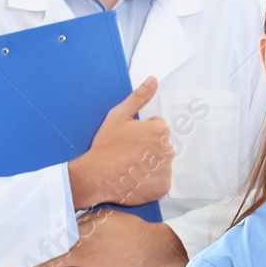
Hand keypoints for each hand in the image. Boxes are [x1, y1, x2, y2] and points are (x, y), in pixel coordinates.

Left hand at [15, 210, 185, 266]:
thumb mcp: (102, 216)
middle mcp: (81, 258)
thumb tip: (61, 224)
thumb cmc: (129, 229)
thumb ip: (80, 221)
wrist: (151, 249)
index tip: (15, 254)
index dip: (30, 253)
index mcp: (80, 239)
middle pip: (47, 265)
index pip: (48, 247)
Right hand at [67, 76, 172, 208]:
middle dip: (148, 148)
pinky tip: (135, 178)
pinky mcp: (163, 187)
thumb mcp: (119, 115)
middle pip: (161, 146)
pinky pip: (160, 181)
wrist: (96, 176)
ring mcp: (167, 170)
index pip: (158, 128)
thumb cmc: (106, 145)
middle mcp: (169, 149)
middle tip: (128, 154)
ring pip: (161, 163)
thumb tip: (153, 80)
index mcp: (161, 130)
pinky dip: (150, 181)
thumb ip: (139, 97)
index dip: (142, 133)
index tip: (129, 140)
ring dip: (150, 165)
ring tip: (130, 167)